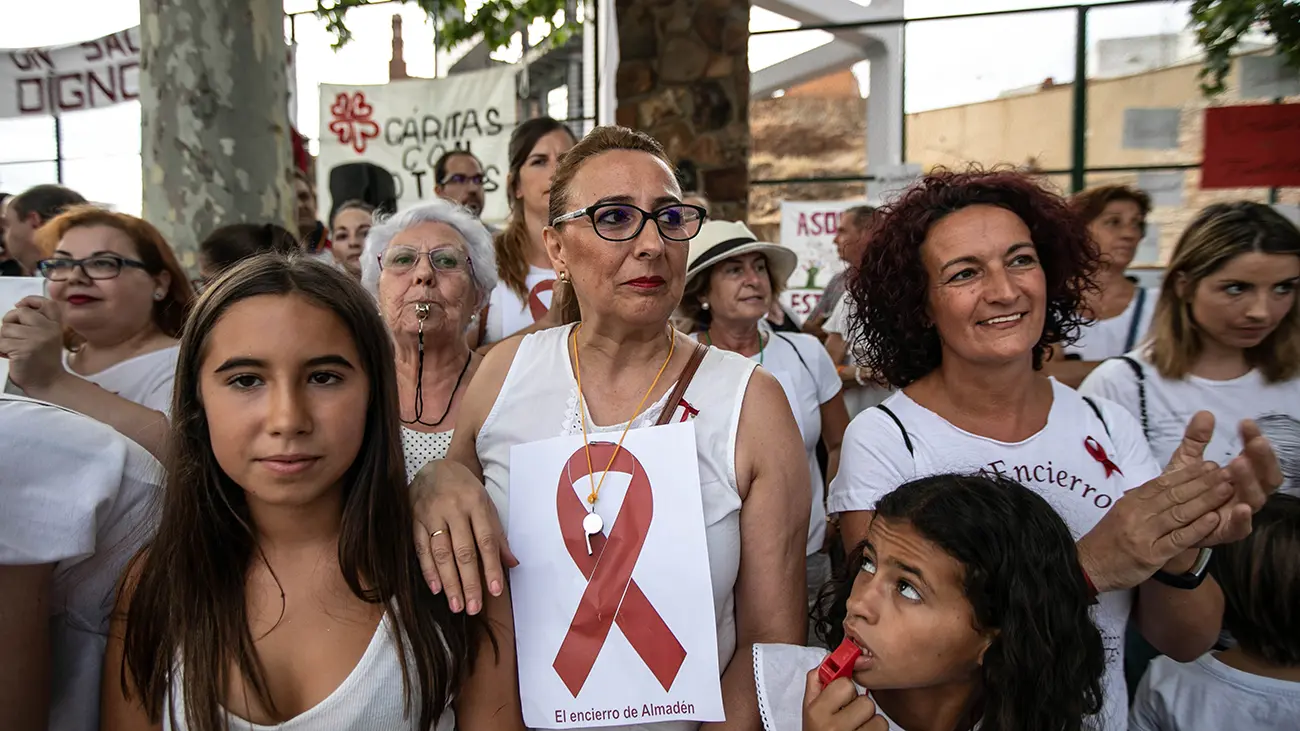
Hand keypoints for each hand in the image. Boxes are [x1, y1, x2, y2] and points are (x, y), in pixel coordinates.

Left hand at [0, 296, 67, 391]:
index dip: (31, 301)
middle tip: (13, 336)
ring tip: (13, 350)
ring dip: (4, 340)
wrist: (49, 383)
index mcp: (55, 326)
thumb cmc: (44, 363)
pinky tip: (10, 356)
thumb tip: (18, 307)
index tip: (21, 305)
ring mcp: (37, 339)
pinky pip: (1, 342)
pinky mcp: (24, 349)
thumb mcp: (49, 339)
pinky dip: (1, 350)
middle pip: (19, 313)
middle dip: (10, 323)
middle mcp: (48, 329)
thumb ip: (39, 323)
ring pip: (6, 329)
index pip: (46, 303)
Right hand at [410, 459, 517, 614]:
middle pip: (463, 551)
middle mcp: (454, 509)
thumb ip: (497, 535)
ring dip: (449, 582)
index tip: (496, 590)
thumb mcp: (486, 505)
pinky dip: (428, 570)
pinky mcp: (414, 520)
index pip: (486, 541)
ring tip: (457, 605)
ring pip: (441, 553)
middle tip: (473, 607)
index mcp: (476, 503)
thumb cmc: (465, 489)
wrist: (434, 467)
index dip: (491, 567)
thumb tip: (512, 563)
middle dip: (469, 582)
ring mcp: (431, 514)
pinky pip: (420, 548)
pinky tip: (436, 588)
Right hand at [802, 669, 886, 730]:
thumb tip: (828, 659)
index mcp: (817, 712)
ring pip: (878, 718)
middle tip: (850, 716)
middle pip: (865, 702)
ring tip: (858, 727)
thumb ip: (816, 682)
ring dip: (871, 722)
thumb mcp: (808, 710)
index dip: (847, 690)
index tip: (842, 697)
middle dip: (860, 707)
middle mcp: (833, 727)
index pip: (845, 684)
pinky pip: (883, 730)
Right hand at [1077, 460, 1231, 592]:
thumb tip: (1168, 485)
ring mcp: (1143, 535)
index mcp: (1130, 501)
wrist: (1087, 566)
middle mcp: (1136, 514)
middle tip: (1227, 472)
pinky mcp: (1150, 555)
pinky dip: (1197, 528)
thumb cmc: (1108, 540)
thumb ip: (1144, 500)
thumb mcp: (1122, 513)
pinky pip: (1177, 539)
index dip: (1188, 473)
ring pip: (1179, 513)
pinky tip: (1214, 519)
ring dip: (1206, 500)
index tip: (1209, 465)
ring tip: (1227, 489)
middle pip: (1174, 495)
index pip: (1163, 483)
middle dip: (1203, 482)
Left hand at [1163, 412, 1282, 547]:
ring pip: (1255, 499)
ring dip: (1250, 482)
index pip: (1255, 456)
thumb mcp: (1186, 462)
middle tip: (1255, 442)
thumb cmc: (1182, 490)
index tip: (1245, 423)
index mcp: (1239, 476)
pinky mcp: (1226, 533)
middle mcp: (1244, 493)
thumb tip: (1205, 413)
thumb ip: (1195, 440)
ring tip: (1239, 463)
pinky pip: (1241, 529)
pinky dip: (1243, 519)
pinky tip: (1241, 507)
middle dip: (1262, 459)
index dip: (1254, 440)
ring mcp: (1237, 514)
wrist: (1164, 522)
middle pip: (1265, 477)